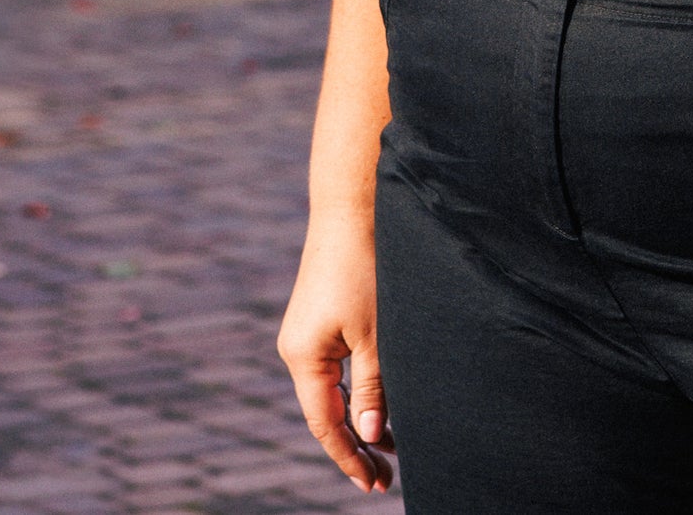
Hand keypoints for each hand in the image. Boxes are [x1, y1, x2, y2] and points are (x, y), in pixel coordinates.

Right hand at [278, 216, 394, 493]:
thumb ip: (372, 384)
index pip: (325, 424)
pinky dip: (359, 386)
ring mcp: (309, 331)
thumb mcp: (374, 332)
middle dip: (357, 443)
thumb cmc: (365, 266)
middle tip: (388, 476)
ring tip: (393, 446)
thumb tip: (368, 432)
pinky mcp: (323, 315)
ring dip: (361, 415)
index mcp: (303, 357)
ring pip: (335, 389)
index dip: (349, 456)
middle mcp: (299, 348)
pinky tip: (381, 398)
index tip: (374, 484)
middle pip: (327, 411)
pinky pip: (338, 365)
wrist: (353, 207)